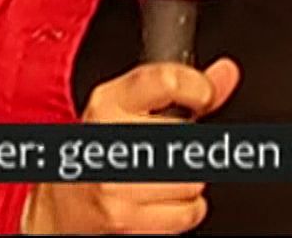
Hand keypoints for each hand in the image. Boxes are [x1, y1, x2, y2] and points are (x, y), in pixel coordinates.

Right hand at [22, 59, 238, 234]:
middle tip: (169, 150)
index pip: (166, 81)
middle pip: (188, 138)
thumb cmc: (99, 152)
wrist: (63, 205)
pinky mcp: (124, 219)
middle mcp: (108, 140)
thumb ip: (182, 88)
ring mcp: (115, 183)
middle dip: (188, 148)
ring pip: (194, 179)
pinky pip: (189, 212)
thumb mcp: (127, 108)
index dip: (199, 88)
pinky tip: (161, 200)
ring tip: (162, 177)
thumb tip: (227, 73)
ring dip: (188, 182)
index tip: (203, 96)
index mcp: (108, 103)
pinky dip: (185, 209)